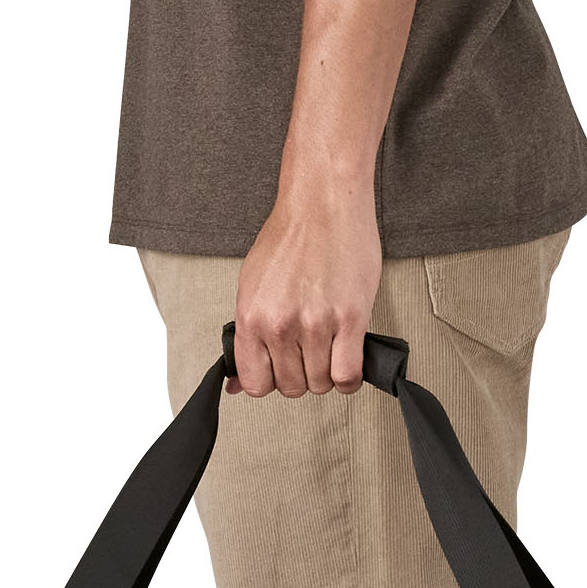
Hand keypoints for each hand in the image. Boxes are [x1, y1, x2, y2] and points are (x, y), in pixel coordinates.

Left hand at [229, 178, 381, 397]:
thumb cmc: (290, 239)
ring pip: (320, 383)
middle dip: (301, 375)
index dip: (270, 381)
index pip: (255, 383)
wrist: (323, 200)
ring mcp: (316, 323)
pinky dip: (349, 379)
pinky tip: (347, 361)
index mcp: (252, 317)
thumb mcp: (252, 286)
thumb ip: (246, 336)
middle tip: (310, 352)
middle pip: (291, 386)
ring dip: (326, 373)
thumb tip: (236, 384)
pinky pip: (348, 375)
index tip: (281, 368)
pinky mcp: (351, 319)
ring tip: (330, 347)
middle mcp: (280, 324)